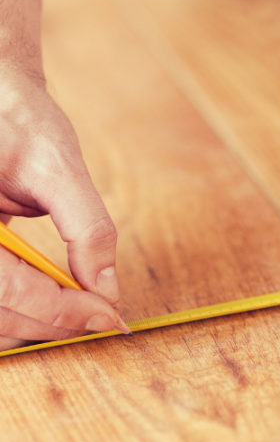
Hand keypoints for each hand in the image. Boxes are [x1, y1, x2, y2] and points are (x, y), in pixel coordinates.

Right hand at [0, 66, 122, 349]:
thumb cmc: (15, 119)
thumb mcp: (57, 164)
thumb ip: (87, 228)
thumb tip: (108, 288)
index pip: (3, 287)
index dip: (57, 310)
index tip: (106, 314)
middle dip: (52, 321)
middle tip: (101, 316)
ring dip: (37, 322)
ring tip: (82, 311)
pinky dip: (22, 308)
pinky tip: (55, 301)